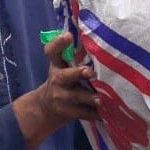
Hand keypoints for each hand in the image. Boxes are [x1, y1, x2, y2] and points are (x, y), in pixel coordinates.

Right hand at [14, 33, 99, 149]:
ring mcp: (61, 97)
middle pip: (65, 76)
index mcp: (56, 66)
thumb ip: (72, 56)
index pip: (52, 52)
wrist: (45, 108)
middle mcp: (57, 80)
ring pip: (76, 97)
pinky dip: (94, 114)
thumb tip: (95, 39)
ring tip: (100, 99)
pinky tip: (105, 114)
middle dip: (78, 73)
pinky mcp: (67, 112)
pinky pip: (82, 113)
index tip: (68, 36)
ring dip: (89, 97)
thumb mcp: (61, 68)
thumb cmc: (61, 82)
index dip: (58, 43)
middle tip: (90, 72)